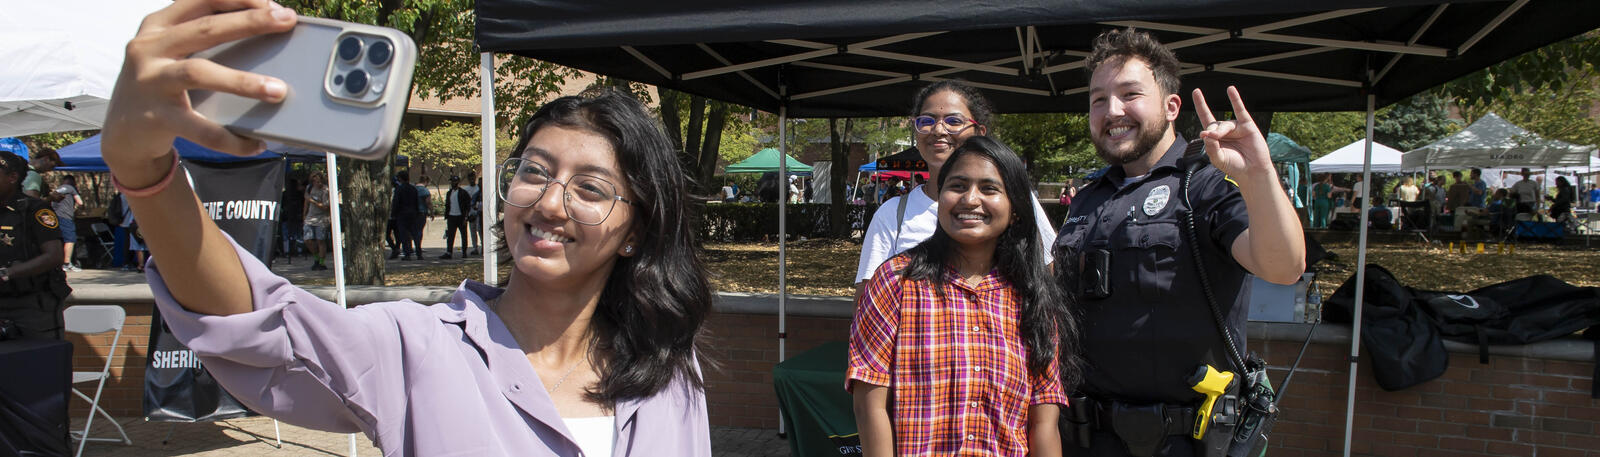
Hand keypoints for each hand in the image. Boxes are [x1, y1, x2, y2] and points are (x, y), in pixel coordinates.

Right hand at [101, 0, 296, 183]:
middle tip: (286, 20)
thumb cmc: (161, 83)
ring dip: (242, 81)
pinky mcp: (155, 117)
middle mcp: (149, 48)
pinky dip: (231, 138)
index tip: (273, 5)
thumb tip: (264, 32)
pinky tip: (255, 143)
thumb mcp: (170, 52)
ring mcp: (150, 81)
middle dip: (249, 22)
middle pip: (205, 29)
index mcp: (157, 26)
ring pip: (199, 73)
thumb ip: (202, 39)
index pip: (200, 0)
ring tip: (278, 90)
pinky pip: (199, 128)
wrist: (123, 132)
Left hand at [1191, 86, 1273, 179]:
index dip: (1201, 105)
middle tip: (1213, 138)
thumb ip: (1210, 147)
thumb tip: (1206, 133)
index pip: (1205, 118)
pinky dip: (1235, 100)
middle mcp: (1225, 130)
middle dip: (1212, 132)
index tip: (1196, 91)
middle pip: (1213, 125)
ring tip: (1218, 137)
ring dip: (1221, 131)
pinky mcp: (1247, 126)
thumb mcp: (1217, 158)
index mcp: (1215, 137)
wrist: (1252, 170)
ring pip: (1224, 124)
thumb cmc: (1234, 165)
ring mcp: (1236, 127)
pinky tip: (1230, 90)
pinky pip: (1240, 110)